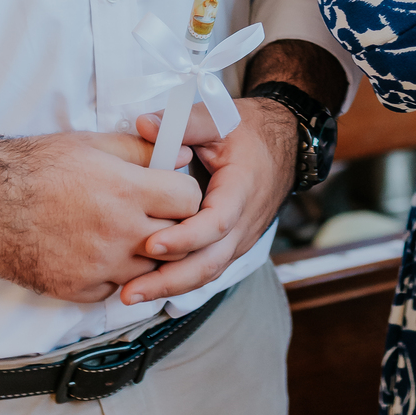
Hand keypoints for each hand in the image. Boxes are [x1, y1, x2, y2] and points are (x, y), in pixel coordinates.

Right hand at [0, 132, 201, 304]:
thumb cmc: (34, 167)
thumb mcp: (92, 144)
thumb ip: (143, 150)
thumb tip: (181, 155)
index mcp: (126, 191)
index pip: (189, 201)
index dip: (185, 194)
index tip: (172, 190)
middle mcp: (118, 233)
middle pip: (176, 240)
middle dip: (173, 226)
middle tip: (155, 213)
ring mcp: (98, 267)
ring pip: (148, 270)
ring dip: (144, 254)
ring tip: (124, 232)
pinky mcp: (77, 290)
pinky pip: (114, 289)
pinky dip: (113, 275)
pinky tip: (97, 252)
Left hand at [120, 97, 298, 303]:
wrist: (286, 144)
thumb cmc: (250, 131)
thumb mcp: (220, 119)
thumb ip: (183, 123)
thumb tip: (144, 125)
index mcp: (242, 189)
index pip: (216, 223)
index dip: (184, 237)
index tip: (151, 244)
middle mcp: (245, 221)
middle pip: (210, 262)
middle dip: (169, 280)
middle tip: (129, 291)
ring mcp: (241, 237)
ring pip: (208, 272)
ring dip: (171, 287)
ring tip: (131, 295)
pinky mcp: (233, 244)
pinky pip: (208, 268)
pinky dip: (180, 280)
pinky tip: (150, 285)